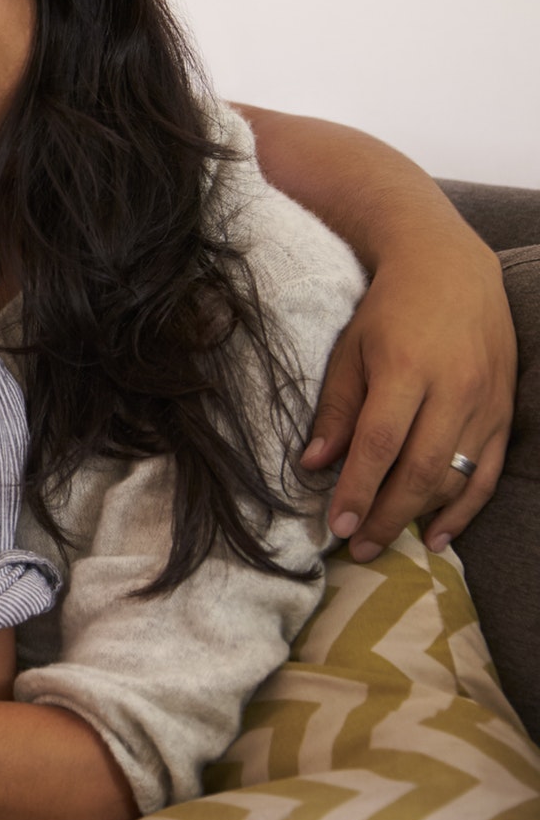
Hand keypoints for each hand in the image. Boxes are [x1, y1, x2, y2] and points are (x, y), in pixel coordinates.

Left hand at [300, 240, 513, 560]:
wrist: (451, 270)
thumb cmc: (389, 310)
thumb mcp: (350, 349)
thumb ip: (336, 409)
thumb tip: (315, 466)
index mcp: (406, 370)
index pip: (381, 444)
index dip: (359, 490)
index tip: (336, 526)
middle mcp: (454, 390)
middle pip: (421, 470)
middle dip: (386, 516)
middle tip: (358, 549)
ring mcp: (486, 404)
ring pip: (456, 477)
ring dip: (420, 518)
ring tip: (386, 544)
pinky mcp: (505, 414)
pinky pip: (488, 473)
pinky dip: (465, 509)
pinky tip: (439, 536)